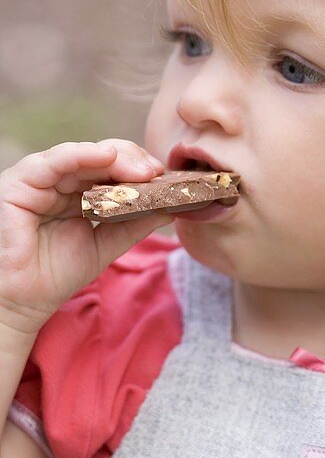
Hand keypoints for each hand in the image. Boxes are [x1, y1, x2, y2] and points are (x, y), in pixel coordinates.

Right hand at [0, 140, 166, 337]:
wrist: (23, 302)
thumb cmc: (56, 273)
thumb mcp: (106, 244)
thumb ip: (135, 225)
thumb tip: (172, 208)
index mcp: (79, 191)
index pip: (113, 168)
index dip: (139, 169)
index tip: (165, 178)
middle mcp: (59, 181)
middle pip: (101, 157)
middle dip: (133, 161)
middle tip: (156, 172)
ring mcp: (38, 179)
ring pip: (81, 155)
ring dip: (115, 158)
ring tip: (141, 169)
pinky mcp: (18, 183)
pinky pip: (51, 162)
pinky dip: (80, 155)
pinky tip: (106, 155)